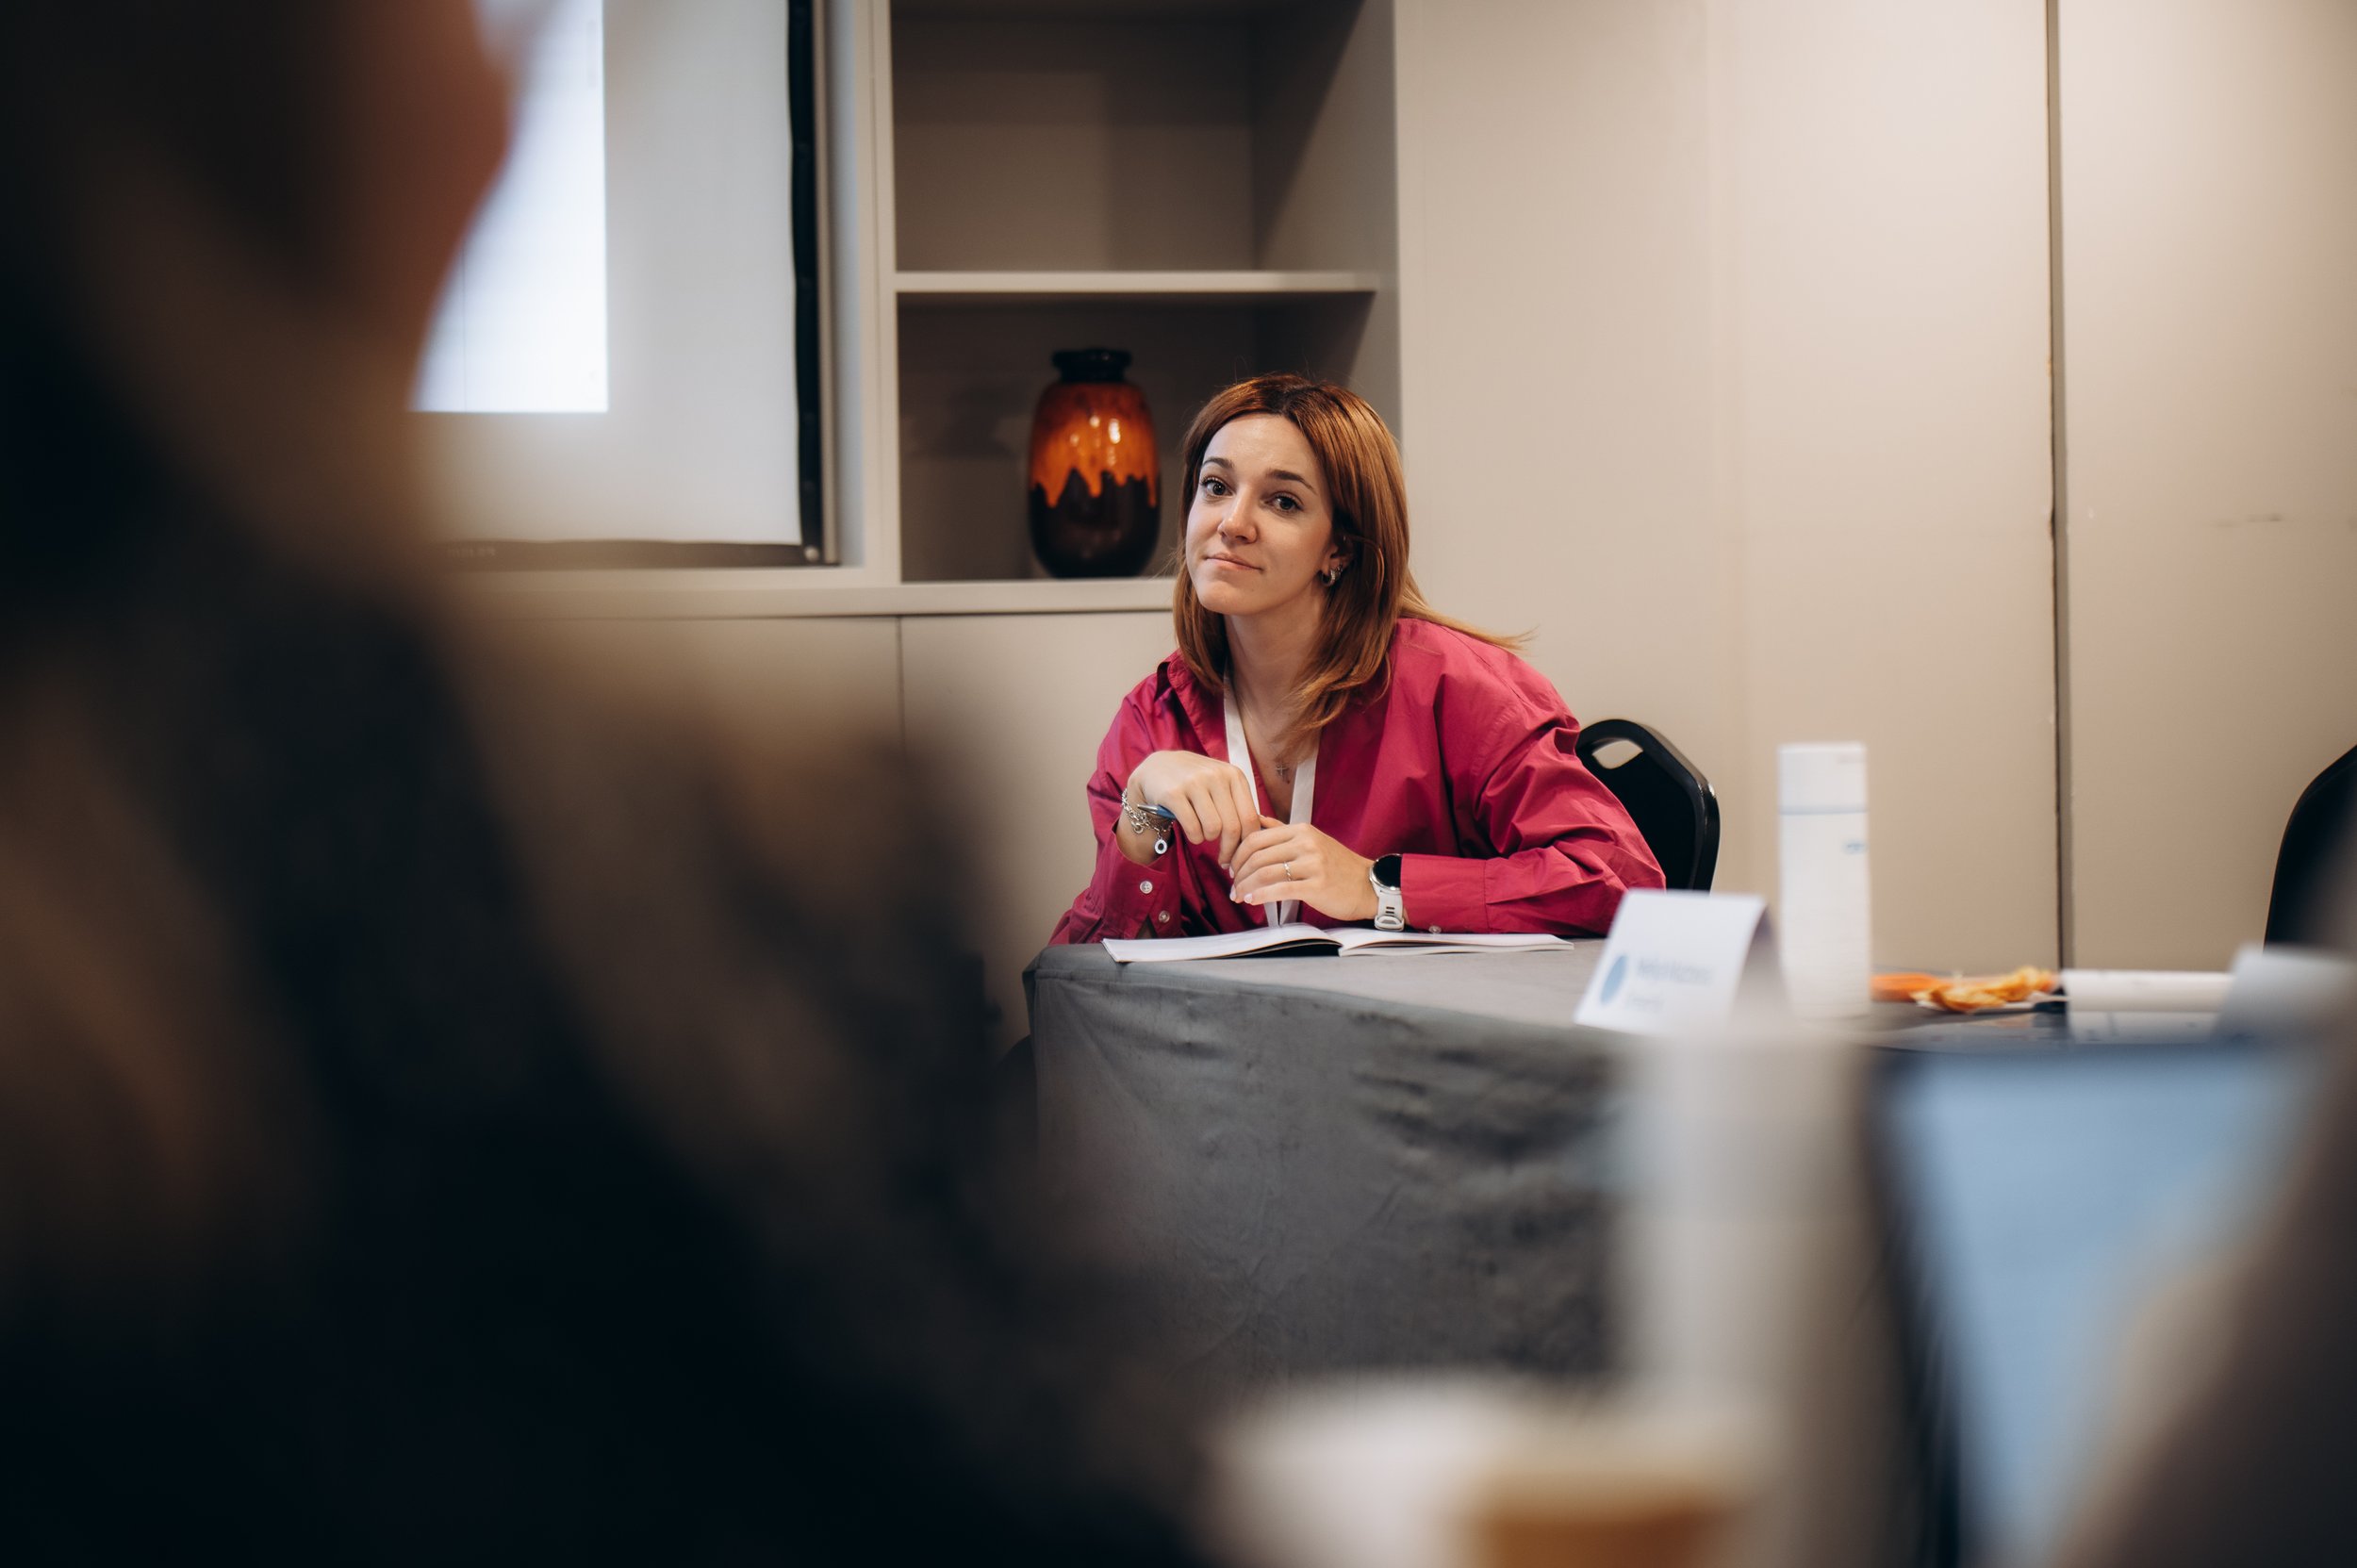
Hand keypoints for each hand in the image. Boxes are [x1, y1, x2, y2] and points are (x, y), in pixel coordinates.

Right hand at [1127, 750, 1262, 868]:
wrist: (1158, 768)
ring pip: (1213, 829)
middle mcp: (1216, 775)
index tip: (1242, 857)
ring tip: (1203, 834)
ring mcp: (1194, 783)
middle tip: (1224, 861)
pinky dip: (1194, 837)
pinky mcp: (1173, 793)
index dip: (1248, 843)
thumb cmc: (1197, 783)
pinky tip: (1192, 832)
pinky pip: (1193, 828)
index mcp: (1234, 775)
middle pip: (1233, 827)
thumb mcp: (1222, 785)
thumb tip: (1258, 840)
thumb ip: (1239, 806)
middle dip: (1229, 850)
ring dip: (1208, 839)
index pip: (1250, 818)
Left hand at [1230, 820, 1377, 921]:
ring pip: (1265, 872)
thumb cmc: (1339, 867)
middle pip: (1257, 855)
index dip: (1238, 853)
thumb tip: (1257, 819)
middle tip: (1233, 886)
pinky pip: (1280, 889)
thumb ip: (1283, 831)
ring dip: (1246, 886)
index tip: (1231, 867)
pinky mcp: (1317, 885)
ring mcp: (1312, 864)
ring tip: (1239, 896)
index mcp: (1302, 830)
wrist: (1369, 886)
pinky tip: (1252, 901)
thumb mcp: (1312, 841)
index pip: (1257, 836)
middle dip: (1239, 873)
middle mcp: (1306, 843)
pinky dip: (1261, 896)